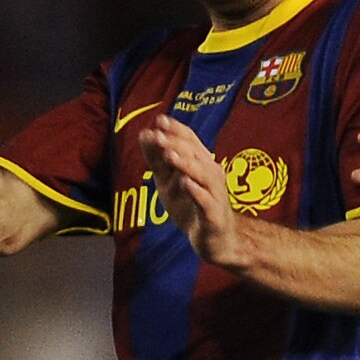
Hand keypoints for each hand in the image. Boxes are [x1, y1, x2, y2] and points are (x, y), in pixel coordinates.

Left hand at [143, 116, 257, 271]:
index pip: (191, 141)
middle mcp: (211, 174)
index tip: (160, 119)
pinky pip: (206, 201)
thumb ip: (157, 159)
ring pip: (201, 174)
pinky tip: (185, 183)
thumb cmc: (192, 207)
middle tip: (158, 135)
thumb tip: (144, 133)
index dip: (176, 130)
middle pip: (195, 154)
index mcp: (201, 163)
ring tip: (169, 155)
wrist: (215, 240)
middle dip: (176, 143)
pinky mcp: (213, 215)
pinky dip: (196, 191)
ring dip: (185, 163)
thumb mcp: (168, 181)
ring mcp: (215, 194)